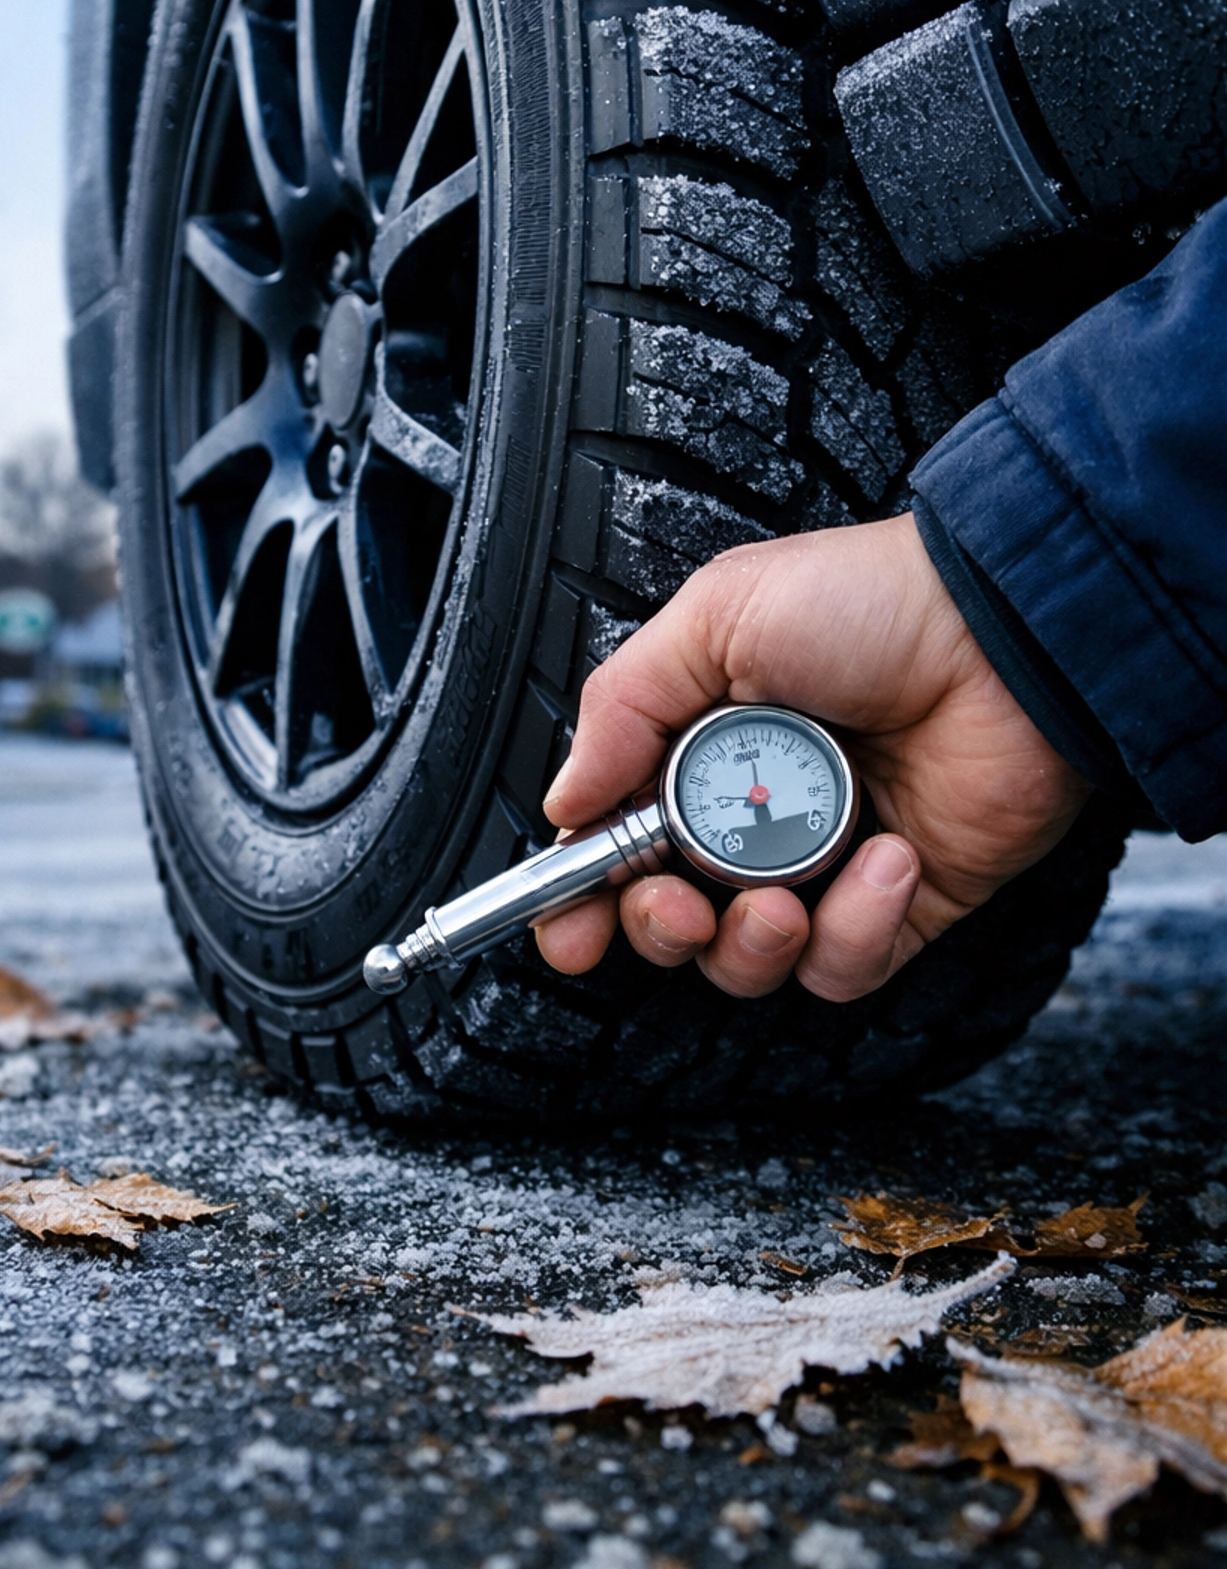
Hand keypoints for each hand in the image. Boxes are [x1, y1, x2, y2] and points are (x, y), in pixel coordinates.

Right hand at [534, 514, 1091, 1001]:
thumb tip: (564, 800)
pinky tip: (885, 860)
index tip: (565, 927)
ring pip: (749, 961)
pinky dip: (854, 932)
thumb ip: (622, 705)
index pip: (618, 845)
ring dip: (749, 946)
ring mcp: (827, 865)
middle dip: (658, 929)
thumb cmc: (872, 601)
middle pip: (671, 921)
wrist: (1006, 633)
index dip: (581, 897)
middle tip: (675, 906)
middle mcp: (756, 815)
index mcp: (702, 749)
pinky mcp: (899, 905)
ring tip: (781, 898)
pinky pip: (844, 967)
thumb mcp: (717, 616)